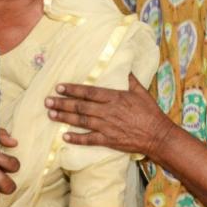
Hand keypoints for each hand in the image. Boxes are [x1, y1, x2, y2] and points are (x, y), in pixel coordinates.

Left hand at [45, 74, 172, 156]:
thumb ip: (130, 80)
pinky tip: (65, 137)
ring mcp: (107, 127)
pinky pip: (90, 140)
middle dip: (62, 103)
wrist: (158, 135)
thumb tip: (124, 66)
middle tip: (48, 101)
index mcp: (115, 98)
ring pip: (82, 121)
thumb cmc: (150, 112)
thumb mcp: (141, 92)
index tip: (59, 87)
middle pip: (81, 107)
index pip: (89, 92)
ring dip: (64, 118)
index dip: (73, 89)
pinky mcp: (109, 140)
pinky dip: (77, 139)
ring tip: (51, 114)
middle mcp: (108, 112)